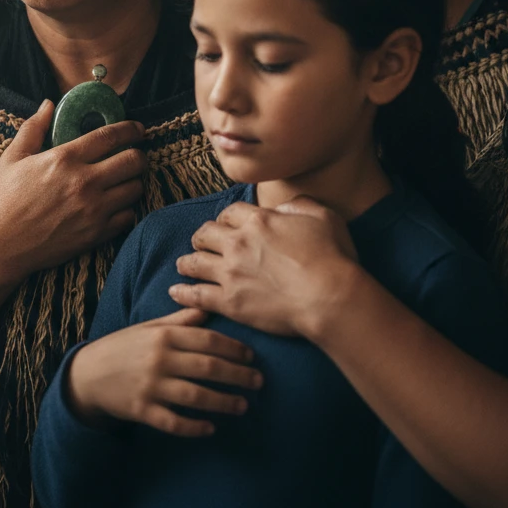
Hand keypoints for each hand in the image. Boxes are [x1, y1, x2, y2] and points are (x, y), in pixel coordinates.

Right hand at [0, 100, 145, 282]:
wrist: (0, 246)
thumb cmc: (4, 200)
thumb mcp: (13, 158)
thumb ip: (33, 128)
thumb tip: (48, 104)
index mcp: (64, 159)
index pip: (111, 136)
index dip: (130, 129)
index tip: (137, 129)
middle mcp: (84, 182)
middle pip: (133, 161)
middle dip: (138, 154)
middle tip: (134, 155)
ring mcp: (93, 210)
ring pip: (135, 188)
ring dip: (133, 181)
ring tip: (124, 180)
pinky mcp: (96, 234)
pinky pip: (129, 216)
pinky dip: (127, 209)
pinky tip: (116, 205)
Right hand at [66, 309, 260, 435]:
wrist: (88, 373)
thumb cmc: (124, 347)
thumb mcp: (149, 328)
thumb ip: (179, 320)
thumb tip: (207, 308)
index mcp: (164, 335)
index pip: (207, 340)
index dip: (234, 348)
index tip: (252, 356)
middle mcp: (159, 359)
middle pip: (208, 367)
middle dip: (237, 375)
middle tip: (258, 382)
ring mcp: (151, 386)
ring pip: (195, 396)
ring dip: (223, 402)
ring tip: (243, 405)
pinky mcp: (142, 410)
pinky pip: (173, 422)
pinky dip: (194, 427)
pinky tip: (210, 428)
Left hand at [169, 196, 358, 338]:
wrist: (330, 298)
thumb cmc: (332, 258)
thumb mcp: (321, 216)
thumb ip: (299, 206)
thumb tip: (284, 208)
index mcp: (258, 221)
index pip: (228, 213)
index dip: (225, 219)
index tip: (224, 225)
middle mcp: (238, 243)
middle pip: (205, 234)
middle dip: (202, 237)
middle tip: (201, 243)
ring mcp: (231, 273)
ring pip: (195, 262)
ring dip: (188, 261)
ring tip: (183, 264)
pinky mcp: (230, 301)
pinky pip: (196, 294)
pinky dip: (183, 292)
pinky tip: (175, 291)